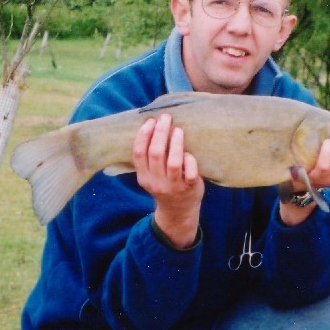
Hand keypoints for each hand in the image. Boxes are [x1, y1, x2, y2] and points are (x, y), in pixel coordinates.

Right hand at [133, 114, 203, 248]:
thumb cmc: (165, 186)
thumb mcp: (150, 176)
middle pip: (156, 153)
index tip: (150, 121)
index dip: (144, 135)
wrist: (178, 212)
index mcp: (144, 177)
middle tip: (166, 118)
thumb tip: (153, 126)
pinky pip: (190, 172)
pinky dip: (190, 160)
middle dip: (160, 132)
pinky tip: (189, 152)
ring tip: (178, 130)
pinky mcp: (190, 188)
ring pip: (174, 162)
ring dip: (176, 143)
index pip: (139, 153)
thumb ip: (149, 158)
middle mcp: (157, 182)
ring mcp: (174, 186)